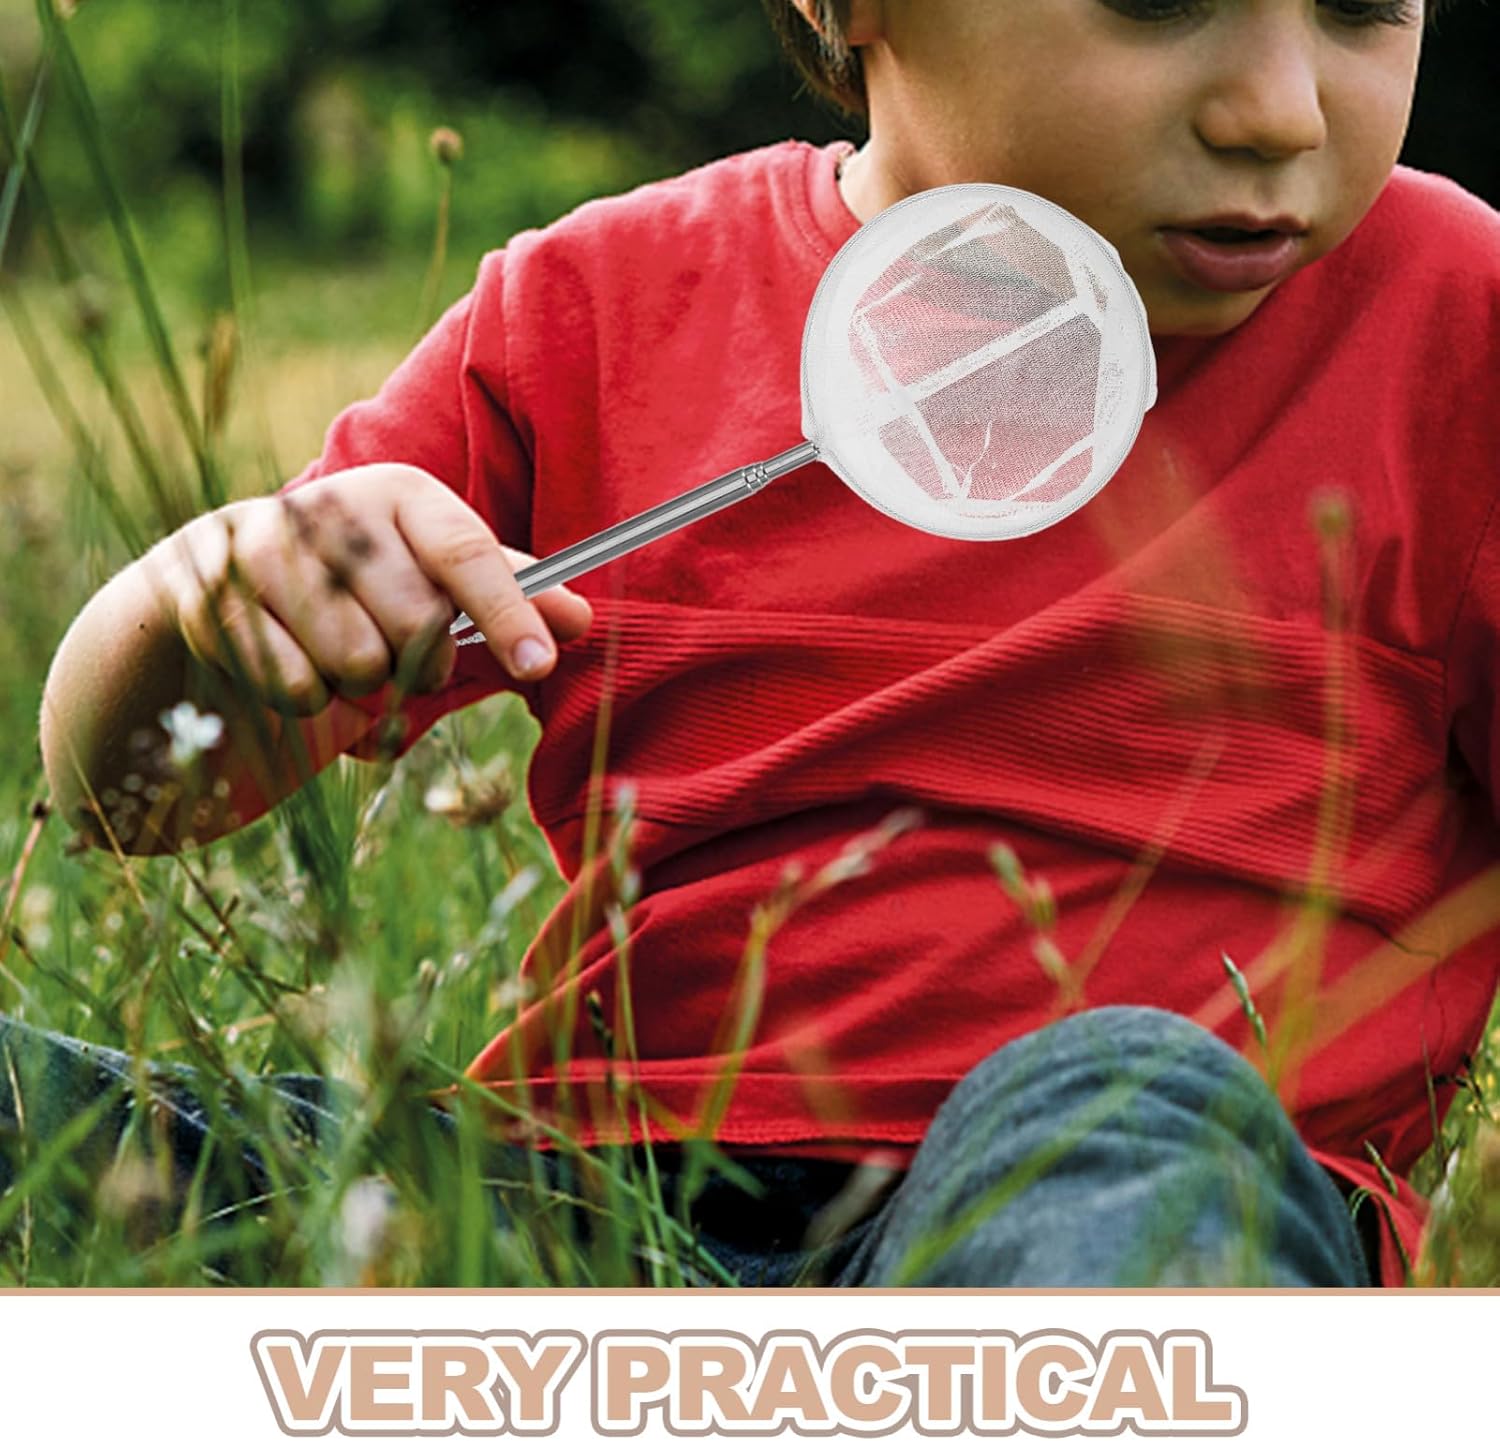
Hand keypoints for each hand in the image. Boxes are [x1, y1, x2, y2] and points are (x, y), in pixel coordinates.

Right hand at [145, 463, 592, 714]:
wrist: (211, 597)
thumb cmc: (352, 597)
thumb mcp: (429, 585)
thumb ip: (505, 597)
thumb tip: (581, 620)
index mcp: (398, 494)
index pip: (467, 553)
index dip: (508, 614)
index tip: (539, 667)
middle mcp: (330, 506)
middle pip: (416, 623)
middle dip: (417, 666)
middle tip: (395, 658)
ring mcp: (262, 547)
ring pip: (356, 663)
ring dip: (359, 688)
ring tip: (336, 660)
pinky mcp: (211, 600)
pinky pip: (297, 688)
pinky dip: (308, 702)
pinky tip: (290, 669)